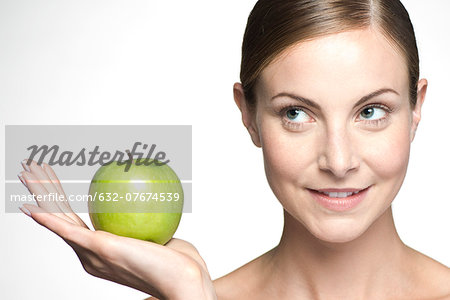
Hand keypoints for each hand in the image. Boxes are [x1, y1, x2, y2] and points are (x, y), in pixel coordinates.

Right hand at [18, 160, 216, 299]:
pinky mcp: (98, 248)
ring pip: (60, 217)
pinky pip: (67, 229)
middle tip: (32, 170)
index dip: (61, 204)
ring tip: (28, 172)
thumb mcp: (159, 233)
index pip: (75, 222)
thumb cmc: (177, 261)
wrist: (184, 278)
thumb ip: (147, 218)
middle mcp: (91, 255)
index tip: (54, 184)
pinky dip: (48, 218)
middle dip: (45, 192)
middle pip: (62, 217)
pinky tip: (32, 206)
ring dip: (42, 193)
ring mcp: (92, 254)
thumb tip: (151, 193)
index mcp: (100, 252)